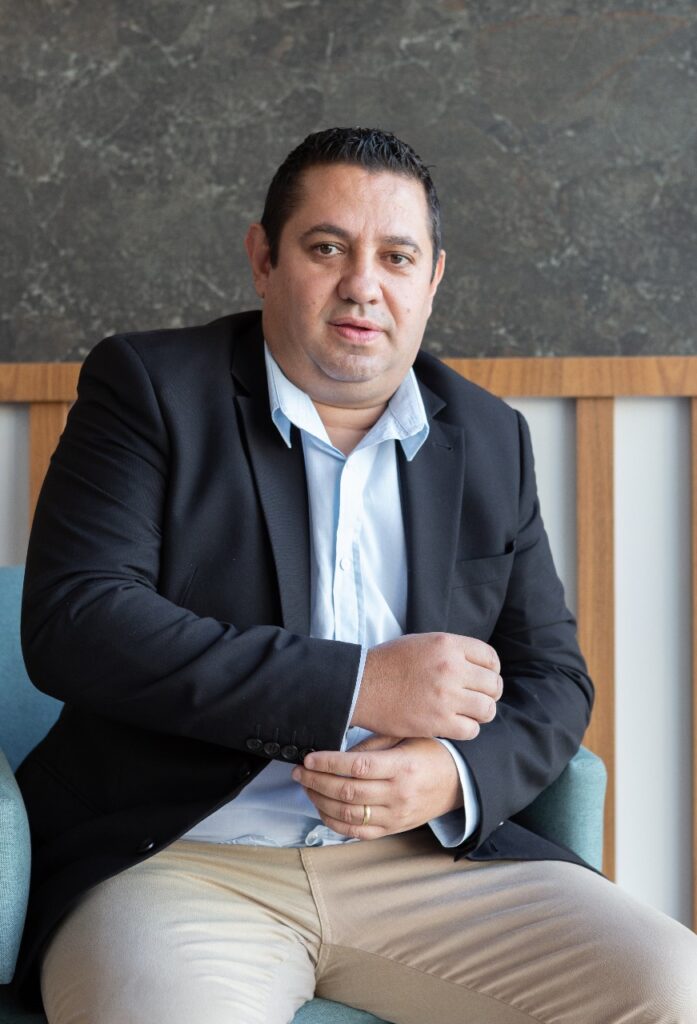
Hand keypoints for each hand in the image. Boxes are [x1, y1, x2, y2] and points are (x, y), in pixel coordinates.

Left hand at [291, 733, 462, 839]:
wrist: (457, 782)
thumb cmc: (429, 753)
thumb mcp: (405, 737)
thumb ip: (372, 746)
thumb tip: (336, 754)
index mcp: (402, 767)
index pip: (358, 767)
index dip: (329, 763)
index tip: (309, 758)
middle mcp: (398, 794)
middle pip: (348, 792)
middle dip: (316, 781)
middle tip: (300, 771)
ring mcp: (395, 816)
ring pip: (348, 815)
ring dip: (320, 801)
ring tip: (307, 787)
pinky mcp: (392, 829)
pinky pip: (357, 832)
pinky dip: (334, 822)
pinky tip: (322, 808)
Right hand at [352, 632, 501, 740]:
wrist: (360, 685)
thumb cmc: (388, 663)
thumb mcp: (422, 642)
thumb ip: (451, 651)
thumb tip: (476, 664)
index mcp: (448, 644)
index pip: (491, 659)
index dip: (490, 671)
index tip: (482, 679)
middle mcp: (451, 668)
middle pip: (493, 685)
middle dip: (487, 693)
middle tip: (475, 699)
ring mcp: (446, 696)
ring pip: (487, 709)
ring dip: (480, 713)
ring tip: (466, 713)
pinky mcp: (438, 722)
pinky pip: (472, 729)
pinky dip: (466, 729)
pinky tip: (453, 724)